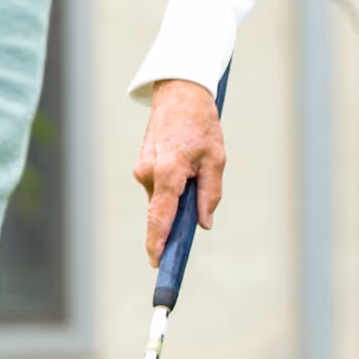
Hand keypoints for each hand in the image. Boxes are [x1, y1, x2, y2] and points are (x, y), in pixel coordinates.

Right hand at [134, 78, 224, 266]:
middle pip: (161, 212)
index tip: (157, 263)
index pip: (159, 217)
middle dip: (176, 221)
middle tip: (195, 216)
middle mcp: (148, 173)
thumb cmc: (201, 125)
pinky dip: (171, 190)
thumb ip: (209, 194)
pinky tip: (185, 170)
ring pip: (161, 200)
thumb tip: (203, 223)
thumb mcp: (216, 159)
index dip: (157, 243)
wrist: (179, 94)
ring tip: (195, 173)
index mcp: (168, 172)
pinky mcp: (141, 166)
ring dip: (177, 200)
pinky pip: (158, 189)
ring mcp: (141, 169)